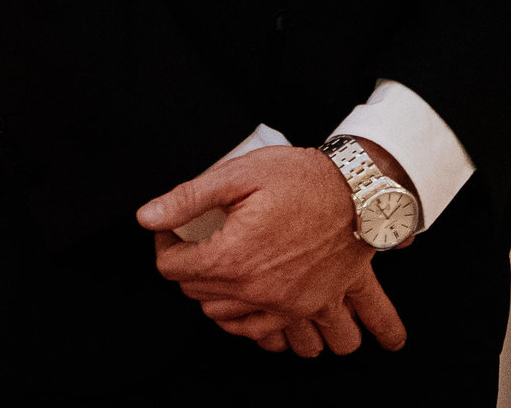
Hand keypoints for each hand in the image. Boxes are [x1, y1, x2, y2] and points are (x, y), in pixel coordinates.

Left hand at [138, 147, 406, 353]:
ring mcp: (284, 304)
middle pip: (197, 295)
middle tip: (202, 243)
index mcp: (233, 256)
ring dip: (219, 301)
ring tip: (224, 276)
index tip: (173, 232)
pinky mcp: (308, 308)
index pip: (173, 268)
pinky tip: (251, 308)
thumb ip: (189, 197)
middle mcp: (256, 289)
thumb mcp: (242, 173)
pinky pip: (269, 336)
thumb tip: (148, 217)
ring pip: (228, 320)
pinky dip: (254, 327)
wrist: (363, 192)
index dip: (166, 246)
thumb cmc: (305, 178)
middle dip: (192, 270)